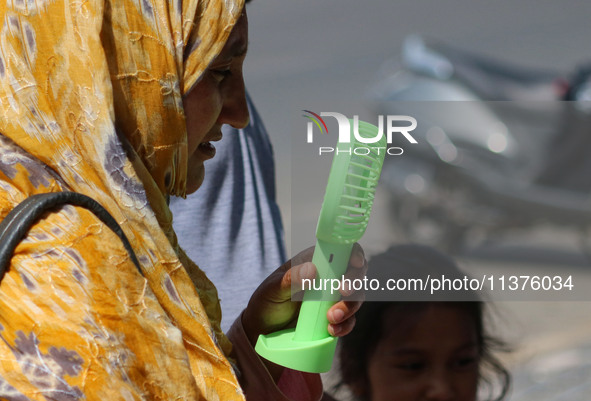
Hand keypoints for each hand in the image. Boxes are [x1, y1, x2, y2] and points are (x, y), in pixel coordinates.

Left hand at [242, 243, 366, 376]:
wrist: (263, 330)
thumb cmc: (267, 301)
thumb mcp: (273, 289)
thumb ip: (290, 279)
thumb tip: (311, 270)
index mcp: (314, 262)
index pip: (341, 250)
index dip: (354, 252)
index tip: (355, 262)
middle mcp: (328, 278)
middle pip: (355, 273)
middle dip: (354, 281)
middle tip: (343, 291)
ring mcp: (333, 298)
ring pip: (355, 297)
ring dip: (349, 307)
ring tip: (331, 318)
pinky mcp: (334, 318)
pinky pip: (349, 320)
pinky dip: (345, 325)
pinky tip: (332, 330)